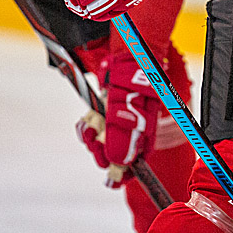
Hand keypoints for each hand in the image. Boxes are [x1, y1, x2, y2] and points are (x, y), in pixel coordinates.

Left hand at [75, 51, 160, 186]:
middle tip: (95, 141)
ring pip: (102, 142)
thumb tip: (118, 163)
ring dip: (92, 137)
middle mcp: (133, 129)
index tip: (112, 179)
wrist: (128, 53)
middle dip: (102, 151)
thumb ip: (121, 134)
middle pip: (116, 154)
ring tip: (90, 125)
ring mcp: (119, 120)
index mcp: (146, 132)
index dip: (124, 172)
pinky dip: (87, 128)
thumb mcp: (126, 107)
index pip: (136, 161)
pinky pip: (93, 129)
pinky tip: (87, 122)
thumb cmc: (134, 78)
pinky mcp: (106, 112)